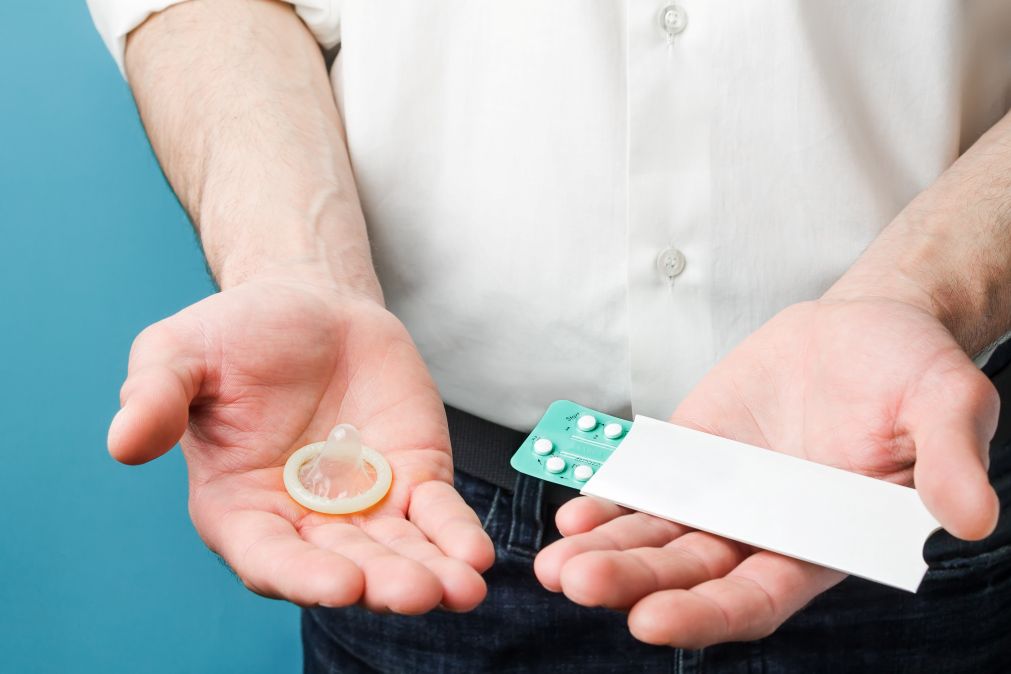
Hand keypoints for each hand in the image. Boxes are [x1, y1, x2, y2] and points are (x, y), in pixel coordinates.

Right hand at [109, 272, 493, 611]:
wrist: (308, 307)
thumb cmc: (236, 335)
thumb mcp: (180, 354)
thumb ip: (155, 397)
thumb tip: (122, 442)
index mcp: (240, 507)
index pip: (267, 557)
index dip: (301, 576)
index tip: (339, 586)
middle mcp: (303, 521)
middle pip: (343, 565)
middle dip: (381, 582)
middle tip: (417, 594)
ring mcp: (364, 506)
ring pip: (397, 551)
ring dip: (430, 572)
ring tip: (461, 589)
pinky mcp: (412, 478)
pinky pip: (437, 514)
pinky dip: (456, 535)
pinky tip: (479, 556)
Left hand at [535, 296, 999, 646]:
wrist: (862, 325)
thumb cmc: (912, 372)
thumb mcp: (947, 405)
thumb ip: (949, 462)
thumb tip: (972, 518)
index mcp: (822, 543)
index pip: (758, 598)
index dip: (707, 614)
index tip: (652, 623)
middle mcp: (762, 531)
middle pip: (688, 574)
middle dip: (633, 584)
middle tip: (579, 586)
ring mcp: (720, 493)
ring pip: (654, 537)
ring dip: (604, 551)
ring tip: (555, 562)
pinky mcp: (690, 453)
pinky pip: (642, 484)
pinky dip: (607, 500)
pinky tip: (570, 513)